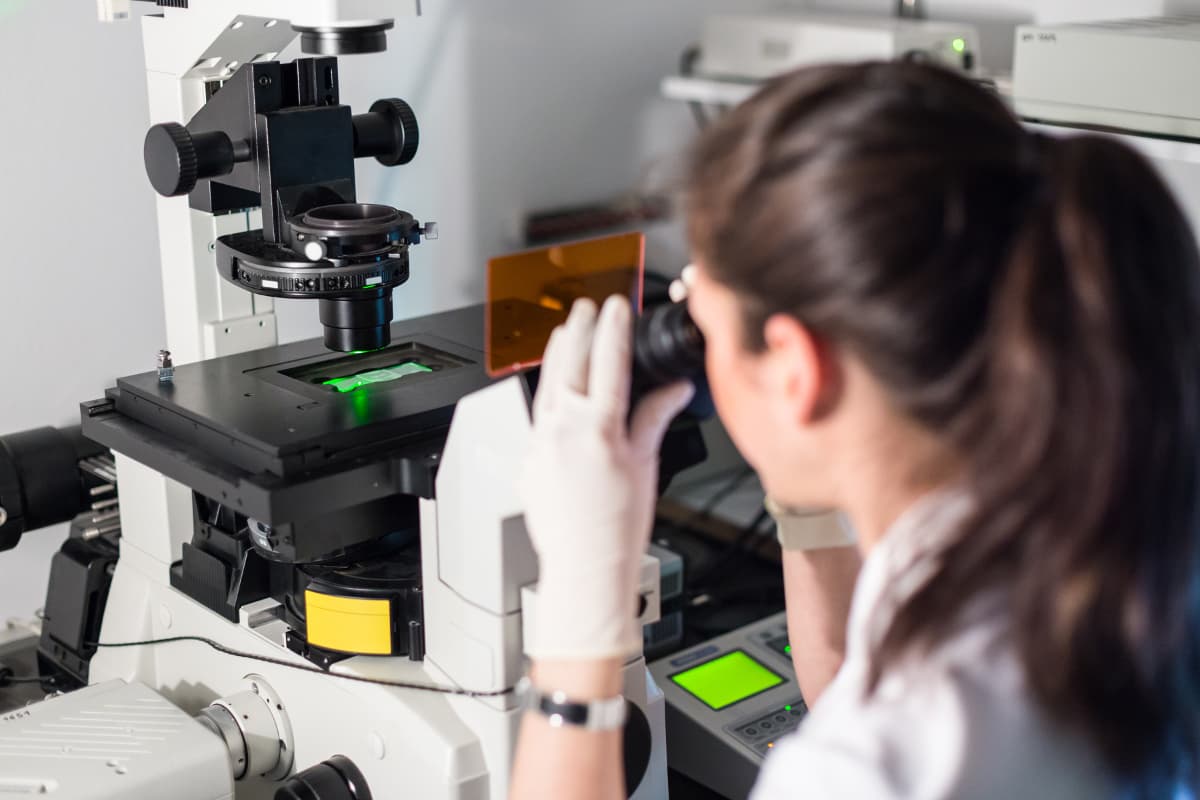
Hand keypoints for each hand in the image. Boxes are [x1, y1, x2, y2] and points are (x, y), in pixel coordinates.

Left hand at [521, 296, 693, 660]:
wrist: (585, 566)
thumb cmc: (619, 527)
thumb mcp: (645, 464)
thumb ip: (654, 418)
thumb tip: (673, 390)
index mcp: (601, 428)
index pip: (609, 362)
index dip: (614, 328)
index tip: (617, 306)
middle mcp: (565, 429)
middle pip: (570, 363)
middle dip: (580, 329)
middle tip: (586, 306)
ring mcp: (542, 442)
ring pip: (548, 383)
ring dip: (557, 352)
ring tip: (565, 330)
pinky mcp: (530, 458)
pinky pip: (538, 413)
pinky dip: (548, 391)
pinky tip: (554, 385)